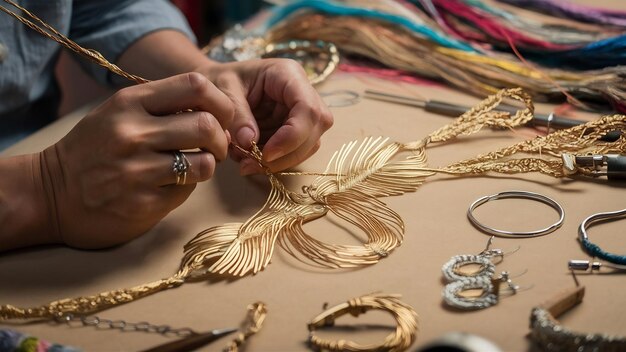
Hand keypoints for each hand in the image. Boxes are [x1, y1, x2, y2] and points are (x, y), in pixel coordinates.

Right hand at [39, 73, 233, 248]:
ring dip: (208, 165)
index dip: (220, 102)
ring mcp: (137, 171)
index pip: (195, 85)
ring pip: (204, 162)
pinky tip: (169, 185)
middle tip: (214, 147)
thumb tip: (216, 112)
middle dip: (220, 138)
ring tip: (194, 166)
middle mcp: (133, 133)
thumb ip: (161, 106)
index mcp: (129, 103)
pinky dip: (187, 187)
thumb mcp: (118, 113)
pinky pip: (187, 190)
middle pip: (206, 125)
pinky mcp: (143, 203)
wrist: (49, 194)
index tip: (220, 116)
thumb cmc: (93, 150)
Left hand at [198, 59, 333, 174]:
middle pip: (314, 129)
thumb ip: (237, 115)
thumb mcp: (222, 90)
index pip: (308, 109)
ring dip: (280, 161)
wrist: (213, 87)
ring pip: (308, 144)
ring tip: (247, 164)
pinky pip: (295, 151)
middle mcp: (302, 92)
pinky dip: (274, 162)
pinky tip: (251, 161)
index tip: (266, 154)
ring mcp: (301, 112)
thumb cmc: (219, 80)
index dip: (292, 136)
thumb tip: (250, 142)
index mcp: (288, 74)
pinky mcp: (295, 128)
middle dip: (287, 154)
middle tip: (252, 165)